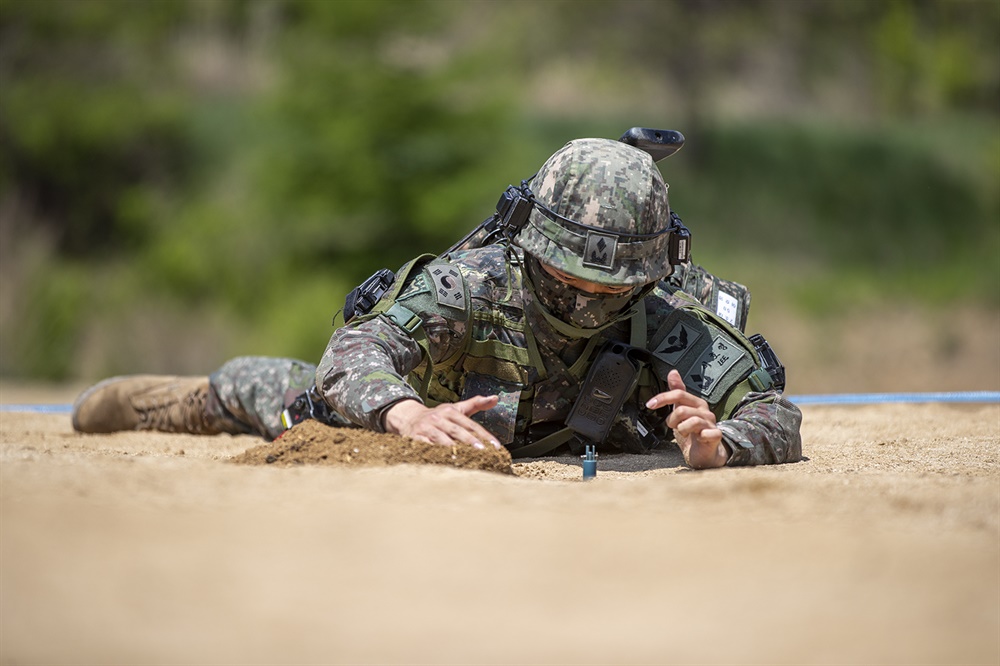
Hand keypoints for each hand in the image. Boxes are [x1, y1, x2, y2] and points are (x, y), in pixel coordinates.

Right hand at [384, 396, 501, 449]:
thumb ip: (476, 404)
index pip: (470, 424)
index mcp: (450, 411)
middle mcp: (439, 418)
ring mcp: (426, 428)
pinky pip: (426, 447)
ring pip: (441, 439)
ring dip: (453, 449)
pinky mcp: (415, 438)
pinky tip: (444, 462)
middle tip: (482, 451)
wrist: (410, 418)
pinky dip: (435, 454)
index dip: (484, 435)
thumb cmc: (438, 416)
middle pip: (457, 431)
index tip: (496, 446)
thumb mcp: (456, 408)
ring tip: (464, 458)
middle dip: (470, 441)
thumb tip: (496, 398)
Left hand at [645, 369, 728, 468]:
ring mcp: (711, 423)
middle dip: (672, 420)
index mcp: (696, 403)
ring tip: (684, 433)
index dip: (662, 398)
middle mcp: (705, 411)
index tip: (650, 404)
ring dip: (682, 430)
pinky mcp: (716, 435)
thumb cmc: (692, 431)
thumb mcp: (681, 409)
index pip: (678, 394)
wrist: (704, 452)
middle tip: (674, 426)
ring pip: (691, 422)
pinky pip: (707, 433)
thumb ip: (677, 392)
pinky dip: (699, 437)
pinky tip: (697, 438)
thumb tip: (673, 372)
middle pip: (681, 409)